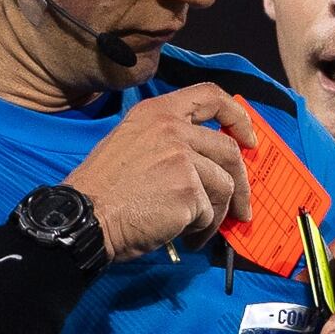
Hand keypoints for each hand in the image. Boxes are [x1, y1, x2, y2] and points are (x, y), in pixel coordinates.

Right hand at [68, 85, 255, 259]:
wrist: (85, 217)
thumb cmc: (103, 190)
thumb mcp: (130, 143)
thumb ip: (167, 142)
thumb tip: (205, 164)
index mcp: (157, 113)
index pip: (209, 96)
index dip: (237, 116)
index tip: (249, 139)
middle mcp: (173, 130)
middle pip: (229, 150)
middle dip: (241, 183)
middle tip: (241, 208)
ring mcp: (183, 159)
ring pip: (223, 186)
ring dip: (216, 214)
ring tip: (197, 231)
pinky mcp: (188, 191)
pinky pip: (209, 213)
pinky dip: (200, 230)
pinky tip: (184, 237)